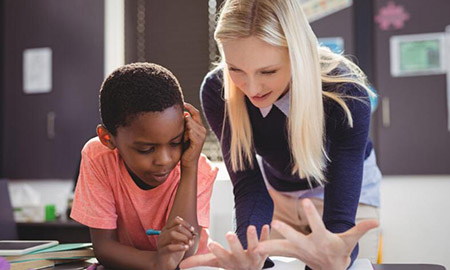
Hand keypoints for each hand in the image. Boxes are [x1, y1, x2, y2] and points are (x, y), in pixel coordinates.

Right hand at [156, 216, 195, 269]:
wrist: (166, 263)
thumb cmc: (175, 250)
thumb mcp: (182, 240)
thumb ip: (187, 235)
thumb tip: (194, 233)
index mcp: (167, 229)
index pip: (176, 220)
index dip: (186, 224)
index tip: (192, 230)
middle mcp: (163, 234)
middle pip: (177, 227)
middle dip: (187, 232)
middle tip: (192, 239)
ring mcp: (161, 242)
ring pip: (172, 234)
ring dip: (184, 238)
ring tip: (189, 244)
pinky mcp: (162, 251)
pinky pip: (170, 247)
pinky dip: (180, 247)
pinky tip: (186, 248)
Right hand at [180, 224, 269, 269]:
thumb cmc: (231, 264)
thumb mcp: (215, 262)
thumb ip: (199, 261)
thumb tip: (180, 265)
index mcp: (228, 262)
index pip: (221, 258)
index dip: (217, 251)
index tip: (211, 244)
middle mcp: (241, 261)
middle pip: (237, 252)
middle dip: (234, 244)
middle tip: (229, 234)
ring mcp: (254, 256)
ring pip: (254, 247)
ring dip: (252, 238)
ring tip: (250, 227)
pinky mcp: (264, 251)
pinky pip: (267, 243)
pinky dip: (266, 235)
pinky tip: (266, 226)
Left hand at [181, 103, 205, 168]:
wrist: (188, 161)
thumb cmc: (185, 147)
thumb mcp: (184, 133)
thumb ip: (185, 124)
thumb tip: (182, 113)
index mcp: (200, 127)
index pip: (196, 113)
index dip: (189, 107)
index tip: (182, 103)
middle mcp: (203, 130)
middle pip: (191, 118)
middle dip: (184, 123)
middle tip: (182, 134)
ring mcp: (202, 136)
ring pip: (190, 125)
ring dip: (184, 130)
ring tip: (184, 138)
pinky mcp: (198, 142)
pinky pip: (191, 132)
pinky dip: (186, 135)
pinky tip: (185, 140)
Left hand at [255, 199, 378, 269]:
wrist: (330, 269)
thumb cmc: (339, 252)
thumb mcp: (350, 240)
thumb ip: (361, 229)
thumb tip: (377, 222)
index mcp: (322, 240)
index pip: (316, 225)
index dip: (312, 214)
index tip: (306, 201)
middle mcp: (308, 247)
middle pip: (295, 238)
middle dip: (286, 231)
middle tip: (275, 222)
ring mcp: (298, 252)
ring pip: (282, 249)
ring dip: (270, 246)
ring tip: (256, 246)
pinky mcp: (291, 253)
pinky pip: (278, 252)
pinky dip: (267, 250)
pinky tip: (255, 248)